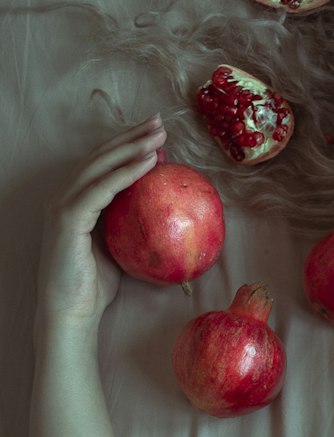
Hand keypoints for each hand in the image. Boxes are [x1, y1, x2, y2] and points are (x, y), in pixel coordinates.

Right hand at [36, 115, 166, 336]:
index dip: (128, 144)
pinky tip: (149, 163)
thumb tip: (167, 212)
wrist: (73, 314)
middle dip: (131, 136)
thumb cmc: (95, 286)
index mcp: (76, 201)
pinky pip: (101, 189)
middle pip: (100, 156)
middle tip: (160, 122)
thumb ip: (132, 224)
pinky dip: (125, 173)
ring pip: (100, 166)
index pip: (103, 164)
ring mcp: (62, 206)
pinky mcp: (67, 218)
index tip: (156, 133)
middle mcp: (64, 197)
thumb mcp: (120, 247)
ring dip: (131, 148)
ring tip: (159, 136)